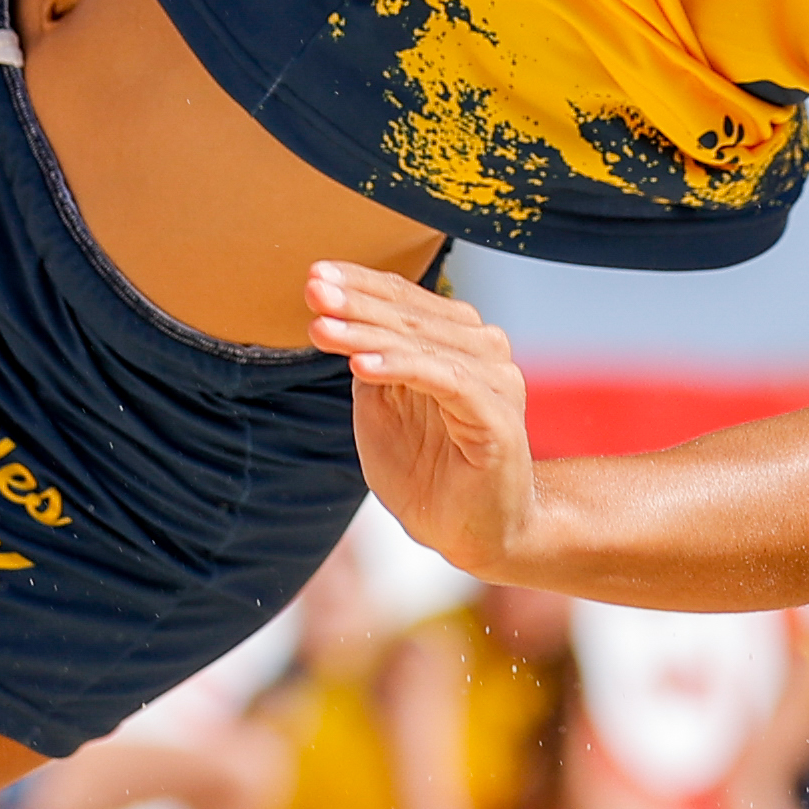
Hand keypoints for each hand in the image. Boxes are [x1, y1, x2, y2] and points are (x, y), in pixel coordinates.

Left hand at [309, 261, 537, 573]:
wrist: (474, 534)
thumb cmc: (429, 472)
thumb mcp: (382, 409)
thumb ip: (368, 362)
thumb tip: (334, 315)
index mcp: (458, 341)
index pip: (405, 299)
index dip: (360, 284)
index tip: (313, 275)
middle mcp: (484, 351)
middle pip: (411, 315)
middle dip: (356, 302)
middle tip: (312, 290)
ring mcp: (495, 382)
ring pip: (423, 343)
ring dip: (367, 333)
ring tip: (321, 327)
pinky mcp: (497, 417)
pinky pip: (445, 381)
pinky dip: (401, 369)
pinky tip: (361, 366)